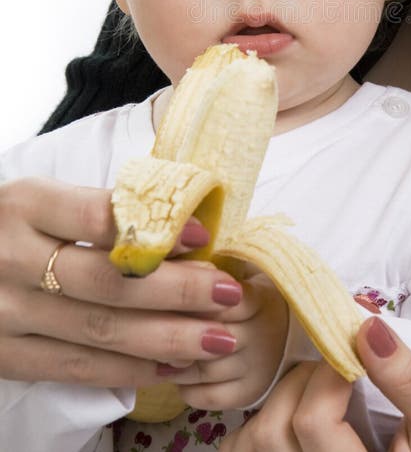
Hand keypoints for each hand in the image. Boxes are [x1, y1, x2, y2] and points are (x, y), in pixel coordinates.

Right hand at [0, 177, 244, 387]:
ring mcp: (5, 313)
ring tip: (218, 336)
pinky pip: (77, 368)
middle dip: (178, 291)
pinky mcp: (4, 357)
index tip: (205, 236)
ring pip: (98, 331)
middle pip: (108, 282)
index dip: (156, 229)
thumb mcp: (43, 200)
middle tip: (228, 294)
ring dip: (167, 337)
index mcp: (25, 205)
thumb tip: (186, 227)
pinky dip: (131, 369)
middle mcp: (11, 258)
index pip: (99, 216)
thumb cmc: (13, 225)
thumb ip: (100, 210)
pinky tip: (173, 364)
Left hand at [167, 271, 288, 410]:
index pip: (226, 300)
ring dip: (176, 363)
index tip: (170, 297)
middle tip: (153, 328)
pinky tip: (177, 374)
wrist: (282, 333)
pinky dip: (185, 388)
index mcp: (261, 299)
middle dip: (178, 333)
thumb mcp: (238, 277)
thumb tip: (174, 274)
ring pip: (205, 369)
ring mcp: (257, 367)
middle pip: (210, 335)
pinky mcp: (248, 394)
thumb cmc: (246, 299)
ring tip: (161, 352)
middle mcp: (263, 334)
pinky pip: (207, 396)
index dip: (194, 300)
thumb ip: (209, 275)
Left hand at [220, 316, 410, 450]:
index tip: (356, 352)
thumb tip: (366, 324)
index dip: (331, 373)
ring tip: (320, 389)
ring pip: (253, 443)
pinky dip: (263, 425)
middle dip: (303, 381)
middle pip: (274, 430)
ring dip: (279, 400)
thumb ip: (409, 378)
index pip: (312, 422)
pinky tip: (297, 410)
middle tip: (340, 368)